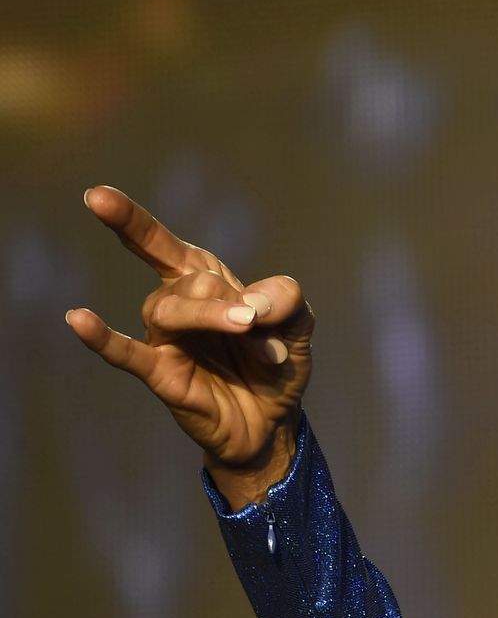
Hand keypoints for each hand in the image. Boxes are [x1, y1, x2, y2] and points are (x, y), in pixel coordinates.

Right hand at [66, 186, 314, 507]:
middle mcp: (177, 305)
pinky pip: (125, 353)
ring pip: (169, 311)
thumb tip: (252, 306)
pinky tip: (78, 319)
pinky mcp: (161, 375)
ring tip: (247, 331)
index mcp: (205, 280)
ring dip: (211, 316)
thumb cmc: (276, 364)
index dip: (129, 220)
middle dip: (228, 299)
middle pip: (189, 280)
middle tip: (257, 323)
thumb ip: (285, 300)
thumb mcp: (298, 325)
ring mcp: (165, 340)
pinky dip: (101, 337)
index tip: (97, 196)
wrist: (274, 422)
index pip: (160, 243)